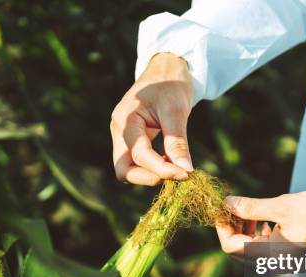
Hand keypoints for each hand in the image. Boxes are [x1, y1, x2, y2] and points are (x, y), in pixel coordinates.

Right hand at [110, 53, 193, 185]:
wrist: (166, 68)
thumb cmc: (170, 84)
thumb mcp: (176, 110)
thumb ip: (177, 141)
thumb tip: (186, 170)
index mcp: (125, 120)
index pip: (140, 155)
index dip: (162, 169)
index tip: (186, 174)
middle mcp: (119, 130)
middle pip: (123, 169)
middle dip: (148, 178)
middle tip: (177, 177)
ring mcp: (123, 136)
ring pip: (128, 168)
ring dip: (150, 174)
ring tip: (175, 169)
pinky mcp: (131, 139)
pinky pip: (137, 161)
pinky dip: (153, 167)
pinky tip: (171, 161)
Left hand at [216, 191, 305, 256]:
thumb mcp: (282, 206)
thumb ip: (251, 208)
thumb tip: (227, 204)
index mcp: (270, 254)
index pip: (231, 247)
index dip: (222, 227)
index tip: (222, 209)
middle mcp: (276, 265)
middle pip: (240, 252)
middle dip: (233, 229)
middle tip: (234, 208)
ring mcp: (286, 264)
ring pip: (254, 252)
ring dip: (246, 232)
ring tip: (250, 213)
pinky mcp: (295, 259)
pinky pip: (269, 253)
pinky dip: (261, 237)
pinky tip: (267, 221)